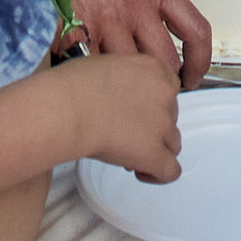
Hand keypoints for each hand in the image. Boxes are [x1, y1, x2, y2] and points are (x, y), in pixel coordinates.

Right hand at [54, 0, 213, 84]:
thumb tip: (168, 55)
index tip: (194, 78)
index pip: (196, 30)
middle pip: (164, 63)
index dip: (201, 62)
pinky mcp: (77, 35)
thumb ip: (155, 10)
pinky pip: (95, 71)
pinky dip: (94, 78)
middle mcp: (135, 4)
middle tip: (150, 88)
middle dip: (159, 82)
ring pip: (129, 74)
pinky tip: (88, 75)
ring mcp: (105, 20)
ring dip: (124, 84)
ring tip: (116, 85)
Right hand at [64, 49, 182, 180]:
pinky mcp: (153, 153)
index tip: (138, 111)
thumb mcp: (106, 65)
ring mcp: (162, 125)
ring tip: (129, 154)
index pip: (170, 89)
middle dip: (151, 128)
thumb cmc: (73, 87)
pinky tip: (140, 172)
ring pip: (173, 144)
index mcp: (153, 69)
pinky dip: (157, 175)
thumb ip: (124, 78)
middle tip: (126, 134)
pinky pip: (170, 171)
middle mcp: (164, 95)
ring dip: (155, 149)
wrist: (67, 108)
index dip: (154, 104)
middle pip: (170, 117)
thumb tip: (118, 91)